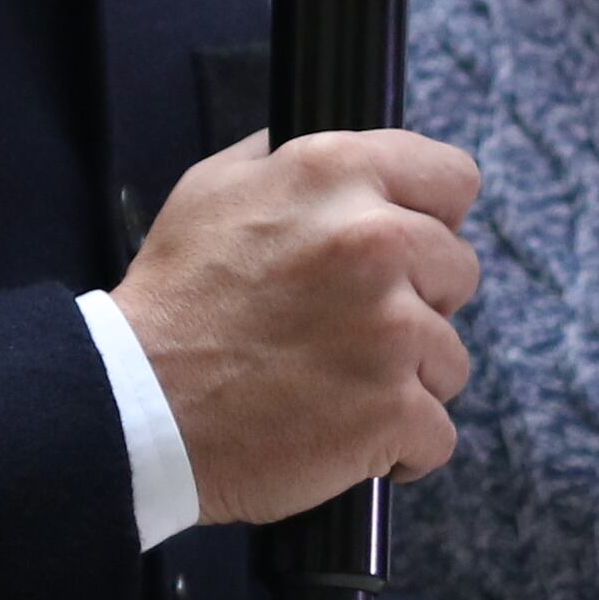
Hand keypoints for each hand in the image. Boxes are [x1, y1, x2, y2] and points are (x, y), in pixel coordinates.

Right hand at [114, 130, 476, 526]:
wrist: (139, 407)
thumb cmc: (175, 299)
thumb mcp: (214, 188)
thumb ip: (287, 158)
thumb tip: (344, 154)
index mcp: (336, 176)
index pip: (453, 177)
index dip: (431, 217)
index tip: (407, 250)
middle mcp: (375, 242)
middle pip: (459, 271)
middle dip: (416, 301)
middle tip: (350, 328)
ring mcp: (392, 330)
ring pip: (450, 357)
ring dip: (406, 378)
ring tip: (338, 386)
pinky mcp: (394, 410)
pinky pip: (437, 432)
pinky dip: (399, 445)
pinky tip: (346, 435)